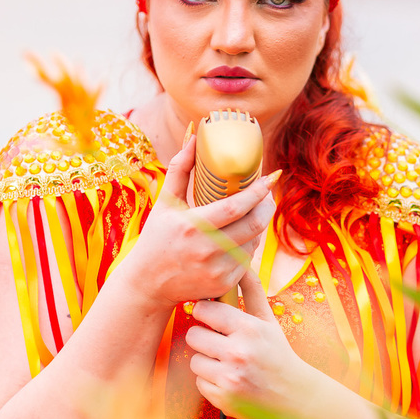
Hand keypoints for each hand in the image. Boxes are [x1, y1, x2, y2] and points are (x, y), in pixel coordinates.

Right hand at [120, 133, 276, 309]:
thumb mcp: (165, 202)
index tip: (272, 176)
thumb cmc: (156, 238)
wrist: (148, 284)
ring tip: (251, 212)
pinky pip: (248, 260)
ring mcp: (217, 270)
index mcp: (192, 226)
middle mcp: (207, 250)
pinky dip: (248, 245)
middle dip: (267, 205)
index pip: (236, 207)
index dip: (258, 191)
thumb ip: (180, 168)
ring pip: (254, 241)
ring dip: (258, 224)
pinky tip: (239, 236)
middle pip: (254, 225)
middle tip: (268, 192)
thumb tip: (194, 134)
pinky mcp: (224, 283)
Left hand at [185, 270, 314, 418]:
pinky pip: (199, 382)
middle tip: (219, 341)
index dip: (205, 312)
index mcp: (249, 329)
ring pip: (194, 360)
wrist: (293, 396)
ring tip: (226, 362)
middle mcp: (238, 353)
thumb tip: (241, 263)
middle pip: (193, 335)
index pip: (205, 310)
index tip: (211, 317)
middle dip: (203, 337)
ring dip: (206, 361)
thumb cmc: (278, 354)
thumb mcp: (268, 320)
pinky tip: (229, 379)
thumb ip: (252, 290)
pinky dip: (211, 381)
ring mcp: (229, 378)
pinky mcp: (223, 399)